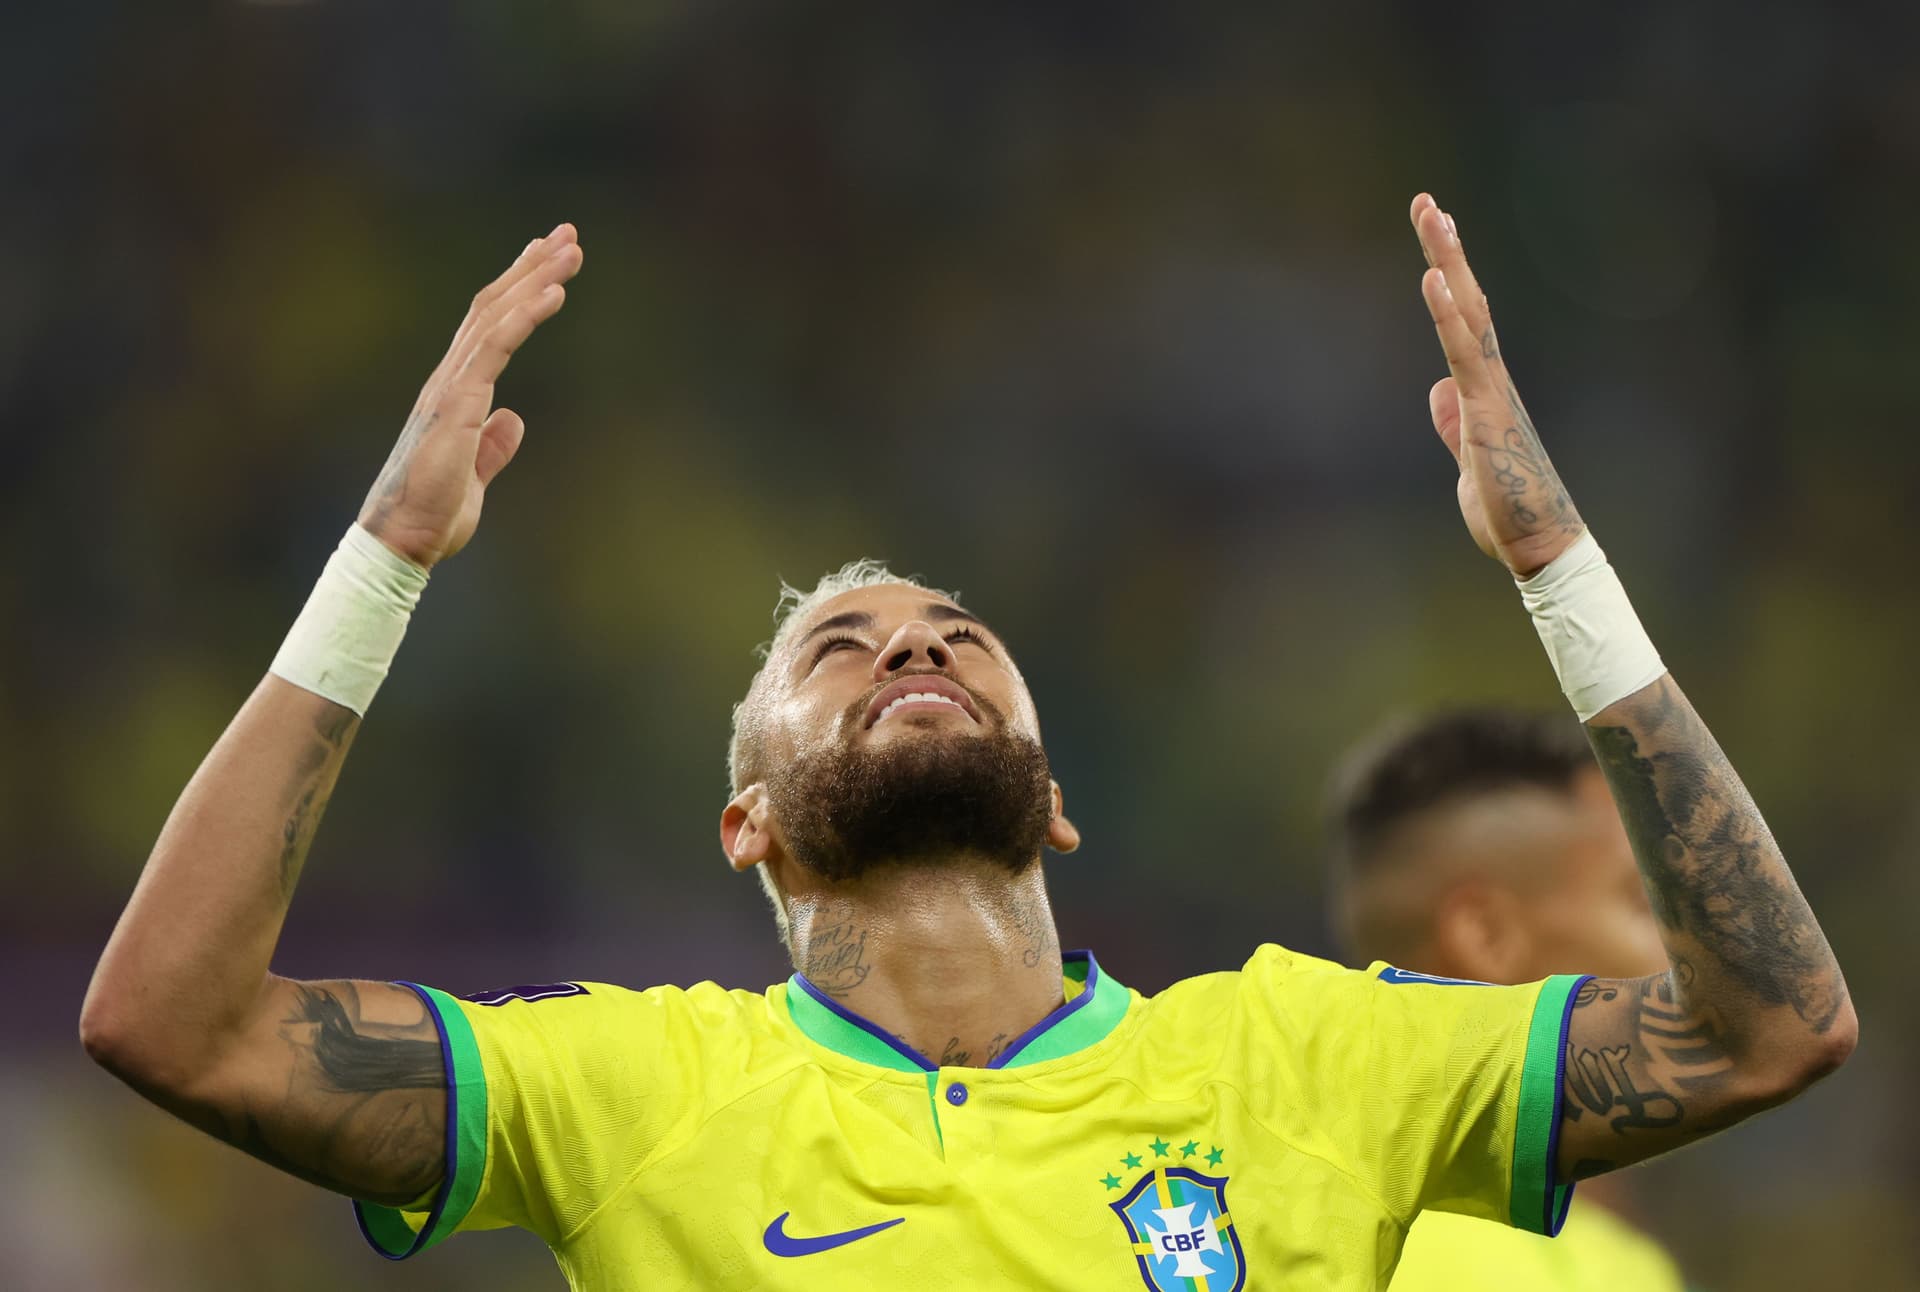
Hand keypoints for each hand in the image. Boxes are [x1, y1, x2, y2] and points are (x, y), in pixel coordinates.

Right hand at [358, 223, 583, 567]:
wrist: (403, 540)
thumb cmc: (432, 513)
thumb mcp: (474, 475)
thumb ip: (492, 446)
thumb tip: (512, 420)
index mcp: (455, 392)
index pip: (488, 327)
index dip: (518, 290)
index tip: (546, 262)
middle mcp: (450, 378)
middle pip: (493, 306)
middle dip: (531, 266)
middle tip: (567, 234)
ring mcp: (451, 386)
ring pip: (495, 314)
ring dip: (535, 277)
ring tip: (569, 248)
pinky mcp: (457, 402)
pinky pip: (495, 346)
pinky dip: (525, 314)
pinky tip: (553, 292)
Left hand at [1409, 194, 1582, 577]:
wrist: (1540, 544)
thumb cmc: (1510, 508)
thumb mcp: (1468, 461)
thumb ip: (1454, 425)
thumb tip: (1439, 393)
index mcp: (1484, 388)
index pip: (1464, 321)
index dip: (1449, 277)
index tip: (1436, 236)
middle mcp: (1492, 378)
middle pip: (1468, 300)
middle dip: (1447, 250)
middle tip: (1427, 203)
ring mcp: (1491, 389)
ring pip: (1468, 312)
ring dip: (1448, 262)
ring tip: (1432, 215)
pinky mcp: (1487, 408)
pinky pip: (1466, 351)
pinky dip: (1449, 313)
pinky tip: (1434, 277)